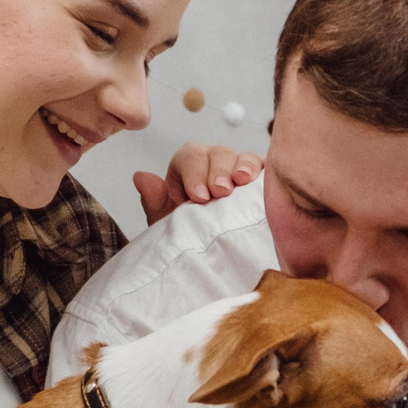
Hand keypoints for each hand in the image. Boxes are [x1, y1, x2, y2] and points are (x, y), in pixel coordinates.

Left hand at [136, 143, 261, 223]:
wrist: (214, 254)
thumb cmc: (189, 232)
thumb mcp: (167, 221)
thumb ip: (154, 200)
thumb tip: (141, 177)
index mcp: (189, 166)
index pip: (190, 157)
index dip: (195, 173)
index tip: (198, 196)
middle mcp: (215, 162)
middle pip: (219, 153)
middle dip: (218, 171)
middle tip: (220, 192)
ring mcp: (241, 169)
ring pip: (244, 158)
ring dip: (244, 168)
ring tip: (243, 182)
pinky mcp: (262, 182)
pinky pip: (267, 170)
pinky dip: (266, 175)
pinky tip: (265, 185)